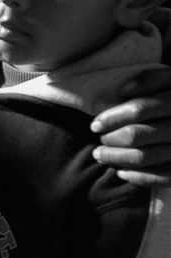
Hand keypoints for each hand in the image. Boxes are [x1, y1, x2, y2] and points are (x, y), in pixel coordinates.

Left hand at [91, 68, 170, 187]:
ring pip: (144, 157)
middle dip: (110, 139)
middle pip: (137, 135)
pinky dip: (138, 177)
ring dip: (116, 158)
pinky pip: (162, 177)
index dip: (113, 118)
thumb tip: (123, 90)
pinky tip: (122, 172)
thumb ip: (151, 80)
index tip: (95, 125)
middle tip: (100, 140)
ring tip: (100, 155)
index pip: (140, 109)